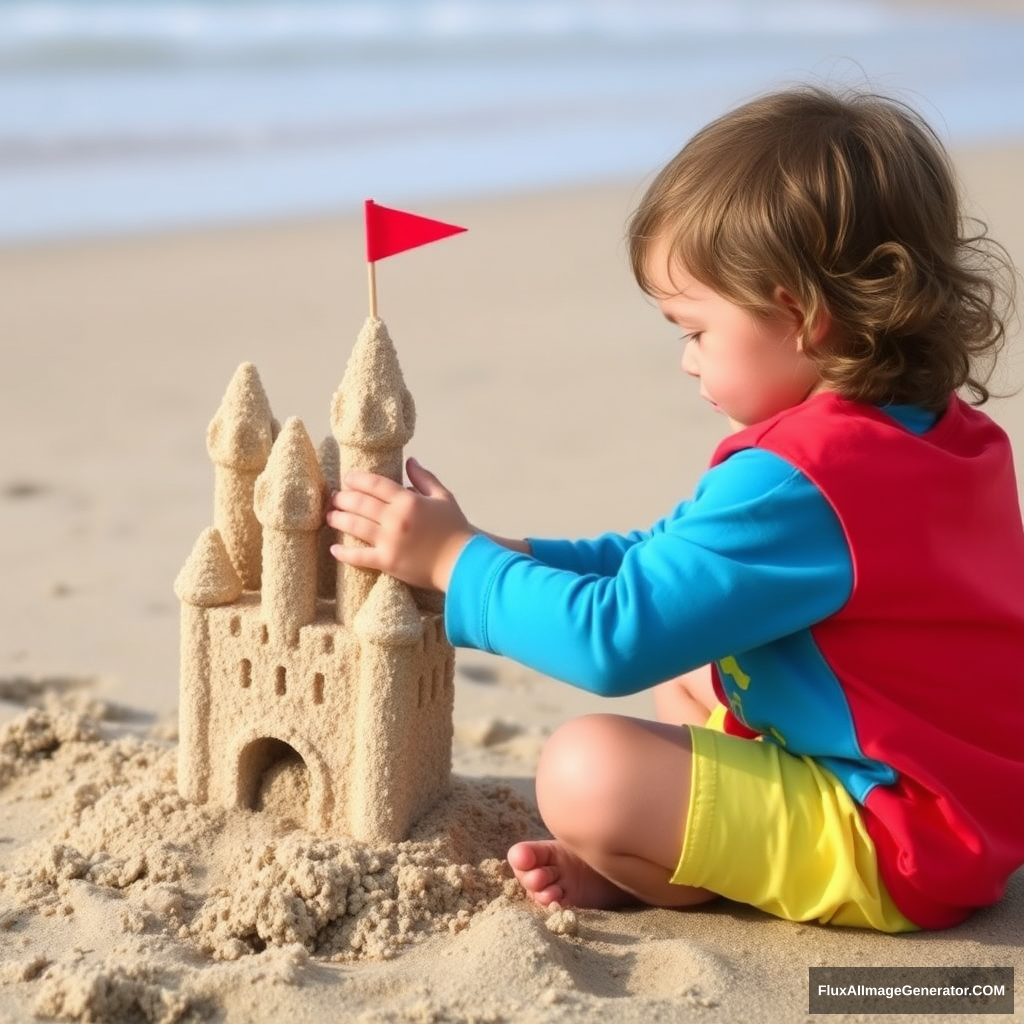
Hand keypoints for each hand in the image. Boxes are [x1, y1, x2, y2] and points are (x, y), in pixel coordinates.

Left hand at [326, 457, 473, 590]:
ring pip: (355, 526)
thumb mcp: (443, 498)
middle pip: (360, 503)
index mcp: (408, 501)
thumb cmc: (456, 529)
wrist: (464, 562)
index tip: (347, 479)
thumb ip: (425, 478)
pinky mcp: (387, 562)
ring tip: (330, 516)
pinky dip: (344, 552)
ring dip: (338, 519)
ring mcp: (389, 541)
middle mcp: (395, 519)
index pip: (375, 484)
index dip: (358, 479)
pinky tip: (334, 548)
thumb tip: (410, 461)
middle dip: (343, 498)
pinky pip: (359, 556)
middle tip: (334, 497)